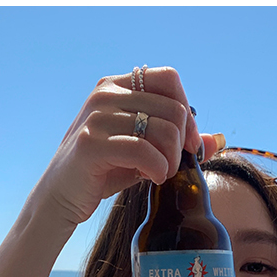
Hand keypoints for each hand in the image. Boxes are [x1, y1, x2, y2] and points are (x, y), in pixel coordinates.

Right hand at [29, 66, 223, 228]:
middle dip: (181, 145)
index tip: (187, 144)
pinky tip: (151, 179)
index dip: (187, 111)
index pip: (169, 79)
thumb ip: (175, 141)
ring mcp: (97, 117)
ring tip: (159, 175)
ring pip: (164, 130)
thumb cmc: (102, 172)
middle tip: (170, 167)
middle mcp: (106, 94)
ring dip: (170, 160)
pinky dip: (157, 169)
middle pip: (173, 109)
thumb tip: (216, 139)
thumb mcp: (142, 151)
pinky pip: (144, 151)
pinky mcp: (91, 144)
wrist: (60, 197)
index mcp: (117, 86)